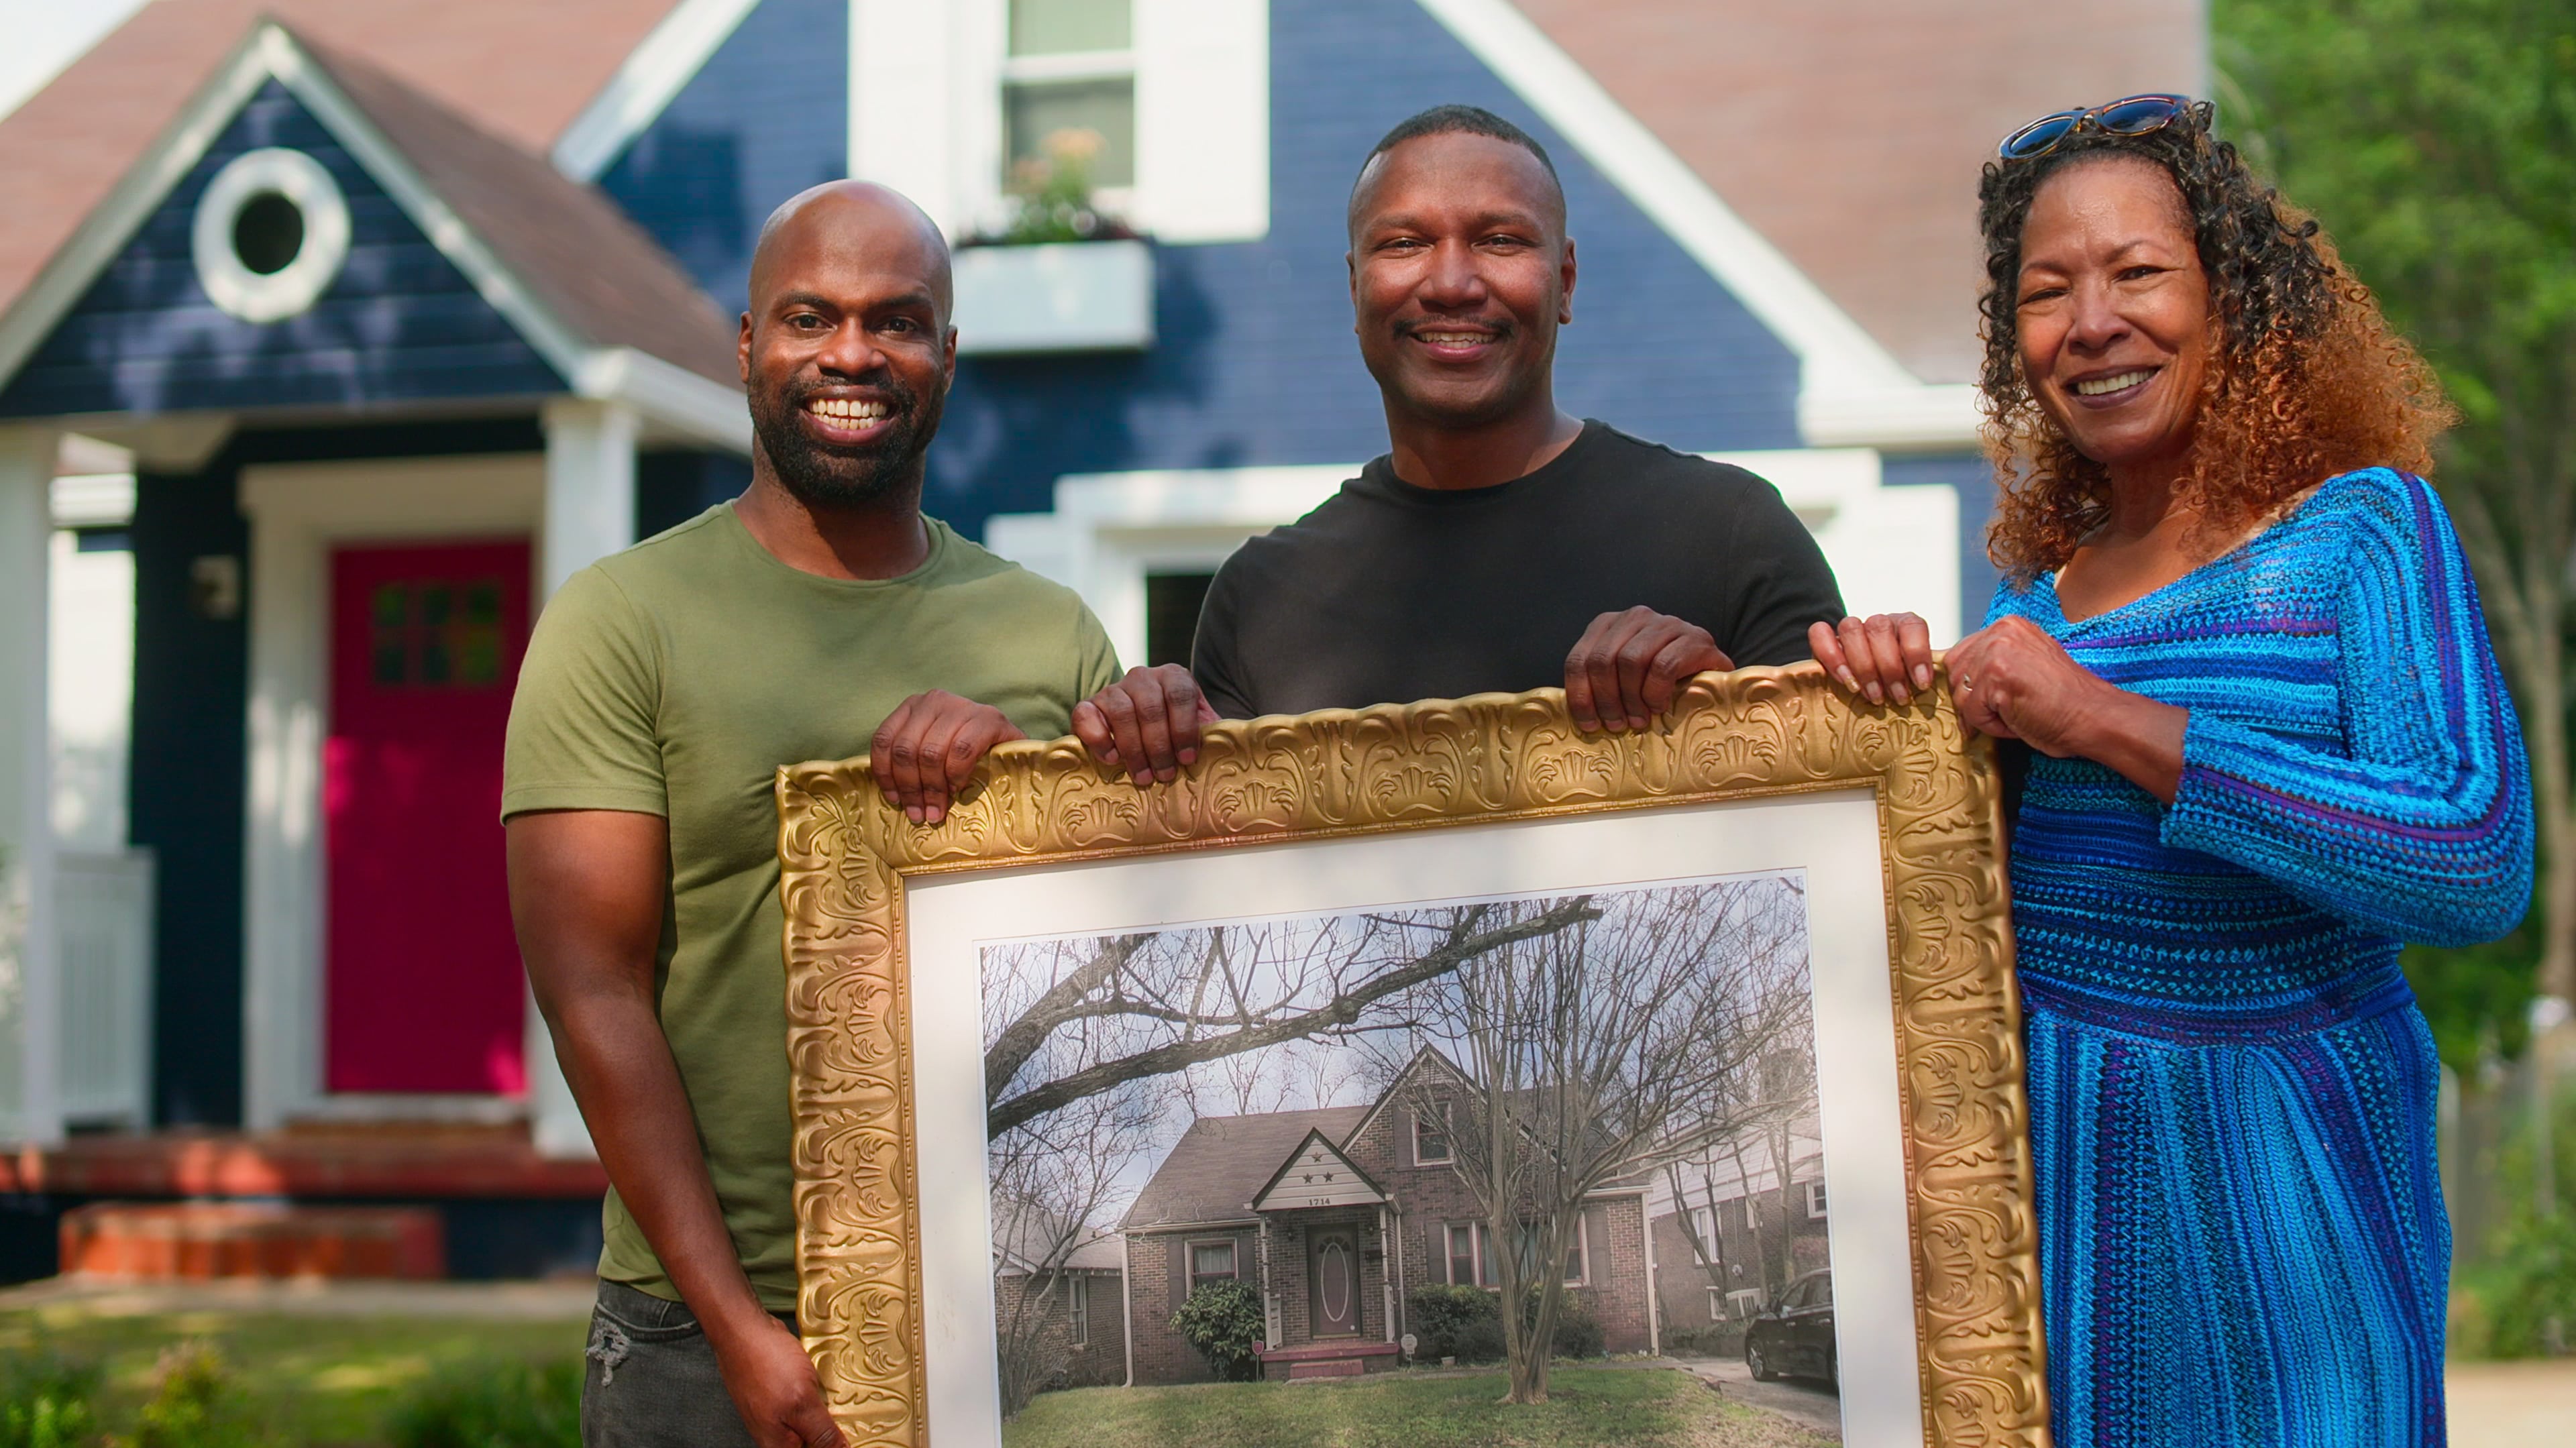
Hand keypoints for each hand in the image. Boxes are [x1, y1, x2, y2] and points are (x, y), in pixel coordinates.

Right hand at [710, 1313, 848, 1447]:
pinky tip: (827, 1384)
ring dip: (828, 1411)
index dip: (835, 1445)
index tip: (852, 1435)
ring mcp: (777, 1414)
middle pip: (813, 1441)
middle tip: (845, 1413)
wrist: (743, 1330)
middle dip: (832, 1429)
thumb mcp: (801, 1402)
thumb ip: (821, 1432)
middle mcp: (776, 1434)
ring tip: (839, 1397)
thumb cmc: (765, 1362)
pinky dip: (819, 1395)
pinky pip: (807, 1404)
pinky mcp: (781, 1396)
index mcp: (779, 1445)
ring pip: (812, 1422)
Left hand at [871, 690, 1024, 825]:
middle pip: (906, 749)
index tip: (893, 800)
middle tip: (919, 814)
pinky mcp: (989, 718)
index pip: (884, 739)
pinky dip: (955, 775)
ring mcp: (962, 707)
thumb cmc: (968, 755)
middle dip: (910, 788)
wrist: (1015, 749)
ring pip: (931, 752)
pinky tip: (958, 788)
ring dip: (931, 788)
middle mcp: (934, 700)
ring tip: (937, 809)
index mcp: (914, 707)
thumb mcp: (932, 752)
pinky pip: (961, 751)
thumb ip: (911, 762)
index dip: (885, 773)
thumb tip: (892, 795)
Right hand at [1072, 665, 1218, 785]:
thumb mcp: (1199, 731)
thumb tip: (1225, 752)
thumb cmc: (1176, 737)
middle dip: (1159, 746)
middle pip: (1151, 707)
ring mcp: (1114, 688)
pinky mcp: (1089, 705)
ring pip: (1122, 711)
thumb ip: (1210, 735)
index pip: (1180, 694)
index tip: (1187, 758)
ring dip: (1133, 749)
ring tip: (1143, 776)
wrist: (1145, 736)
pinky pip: (1087, 714)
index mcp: (1174, 677)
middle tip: (1165, 775)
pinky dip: (1099, 738)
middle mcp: (1143, 677)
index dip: (1184, 728)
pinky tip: (1111, 759)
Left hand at [1564, 607, 1732, 732]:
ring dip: (1631, 699)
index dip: (1580, 695)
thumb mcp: (1623, 679)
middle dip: (1606, 700)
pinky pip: (1663, 666)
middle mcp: (1636, 617)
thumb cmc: (1662, 681)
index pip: (1579, 658)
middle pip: (1603, 660)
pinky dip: (1656, 693)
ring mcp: (1666, 623)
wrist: (1711, 673)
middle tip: (1616, 725)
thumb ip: (1599, 684)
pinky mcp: (1694, 638)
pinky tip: (1659, 707)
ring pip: (1631, 660)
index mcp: (1610, 624)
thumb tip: (1579, 716)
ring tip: (1638, 720)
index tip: (1588, 724)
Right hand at [1808, 613, 1934, 705]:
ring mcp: (1851, 629)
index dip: (1916, 653)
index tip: (1921, 684)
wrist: (1870, 686)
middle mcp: (1878, 623)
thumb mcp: (1917, 681)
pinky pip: (1820, 632)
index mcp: (1904, 625)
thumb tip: (1949, 706)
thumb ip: (1926, 681)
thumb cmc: (1899, 687)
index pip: (1912, 625)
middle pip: (1879, 628)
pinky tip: (1846, 681)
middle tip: (1898, 697)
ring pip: (1851, 628)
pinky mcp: (1824, 638)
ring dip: (1863, 666)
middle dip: (1890, 667)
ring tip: (1874, 696)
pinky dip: (1831, 656)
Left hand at [1945, 615, 2185, 798]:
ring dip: (1985, 715)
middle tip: (2008, 711)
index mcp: (2009, 626)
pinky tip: (2019, 720)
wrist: (2094, 716)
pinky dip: (1992, 726)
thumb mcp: (2026, 666)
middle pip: (1955, 674)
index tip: (1996, 699)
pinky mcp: (1997, 677)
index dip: (1974, 685)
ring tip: (2019, 714)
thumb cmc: (2065, 700)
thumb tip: (1960, 679)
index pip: (1962, 655)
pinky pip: (1972, 712)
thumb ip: (1995, 662)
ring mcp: (1998, 652)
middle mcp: (2001, 632)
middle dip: (1975, 700)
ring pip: (1962, 695)